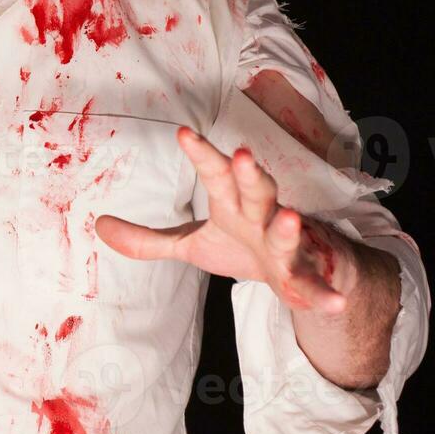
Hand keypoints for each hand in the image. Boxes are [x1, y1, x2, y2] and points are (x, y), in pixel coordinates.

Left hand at [95, 126, 350, 313]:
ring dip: (290, 227)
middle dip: (251, 174)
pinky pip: (314, 286)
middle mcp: (261, 216)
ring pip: (287, 233)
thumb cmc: (240, 247)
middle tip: (243, 155)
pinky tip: (336, 300)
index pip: (215, 174)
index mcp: (232, 204)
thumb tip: (98, 225)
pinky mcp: (304, 277)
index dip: (201, 154)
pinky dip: (325, 294)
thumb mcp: (190, 244)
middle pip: (256, 191)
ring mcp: (286, 246)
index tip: (183, 132)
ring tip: (290, 218)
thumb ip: (148, 239)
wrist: (294, 273)